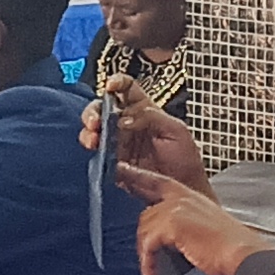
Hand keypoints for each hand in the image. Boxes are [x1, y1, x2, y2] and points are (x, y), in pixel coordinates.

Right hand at [91, 91, 211, 189]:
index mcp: (145, 110)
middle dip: (94, 111)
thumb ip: (151, 117)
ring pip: (95, 129)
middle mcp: (128, 124)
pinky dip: (92, 149)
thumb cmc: (186, 161)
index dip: (117, 82)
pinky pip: (96, 152)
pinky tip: (95, 150)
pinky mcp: (113, 163)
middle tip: (95, 121)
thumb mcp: (176, 131)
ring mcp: (119, 143)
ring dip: (88, 131)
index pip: (127, 89)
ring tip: (92, 138)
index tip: (111, 86)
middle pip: (103, 108)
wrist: (184, 191)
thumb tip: (124, 118)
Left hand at [131, 176, 270, 274]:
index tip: (121, 172)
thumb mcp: (205, 226)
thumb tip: (165, 235)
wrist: (243, 255)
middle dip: (141, 237)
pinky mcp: (173, 224)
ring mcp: (176, 208)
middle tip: (142, 257)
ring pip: (144, 229)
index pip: (158, 181)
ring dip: (145, 255)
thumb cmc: (230, 247)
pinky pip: (148, 244)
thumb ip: (184, 222)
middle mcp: (182, 197)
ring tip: (150, 272)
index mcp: (191, 195)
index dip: (138, 177)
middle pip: (146, 213)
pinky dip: (147, 264)